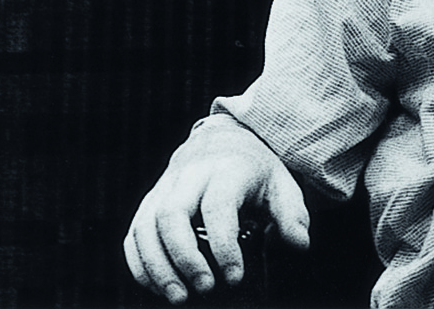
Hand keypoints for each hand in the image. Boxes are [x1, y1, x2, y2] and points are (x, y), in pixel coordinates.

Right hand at [124, 115, 310, 302]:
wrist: (222, 140)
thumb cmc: (253, 170)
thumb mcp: (282, 185)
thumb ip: (292, 215)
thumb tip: (298, 244)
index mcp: (226, 170)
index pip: (218, 207)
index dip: (224, 246)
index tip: (234, 277)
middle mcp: (189, 176)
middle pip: (172, 214)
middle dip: (184, 257)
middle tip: (204, 288)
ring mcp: (165, 188)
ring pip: (146, 225)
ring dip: (157, 265)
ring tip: (178, 296)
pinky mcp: (150, 201)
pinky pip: (134, 232)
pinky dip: (139, 263)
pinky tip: (155, 286)